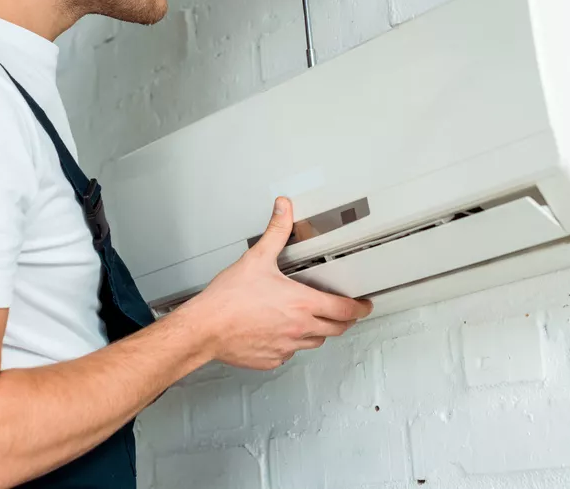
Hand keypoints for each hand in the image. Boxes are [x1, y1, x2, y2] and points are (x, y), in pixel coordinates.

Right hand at [178, 197, 372, 369]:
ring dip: (319, 332)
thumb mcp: (256, 258)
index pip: (344, 310)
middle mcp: (299, 328)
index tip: (365, 305)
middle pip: (336, 329)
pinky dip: (291, 344)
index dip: (360, 308)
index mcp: (302, 304)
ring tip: (312, 320)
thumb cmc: (228, 299)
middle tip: (345, 313)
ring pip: (314, 342)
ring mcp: (286, 347)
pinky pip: (290, 353)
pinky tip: (281, 332)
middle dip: (344, 321)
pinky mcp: (271, 359)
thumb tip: (284, 209)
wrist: (204, 328)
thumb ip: (276, 232)